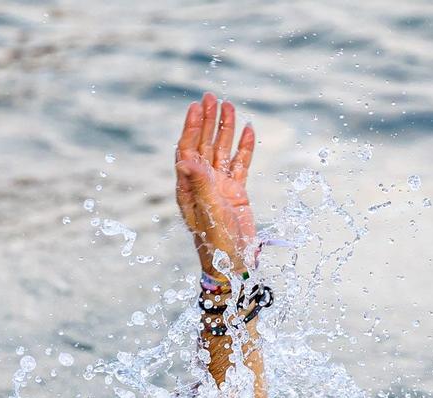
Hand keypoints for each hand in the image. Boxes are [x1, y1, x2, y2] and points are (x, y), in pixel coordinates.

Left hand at [175, 92, 257, 280]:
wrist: (234, 265)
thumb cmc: (216, 244)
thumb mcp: (208, 213)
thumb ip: (200, 184)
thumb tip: (184, 158)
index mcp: (189, 189)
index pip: (188, 151)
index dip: (192, 128)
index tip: (196, 107)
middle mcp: (203, 185)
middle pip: (204, 146)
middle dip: (207, 121)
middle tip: (211, 96)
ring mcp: (220, 188)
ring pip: (222, 152)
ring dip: (225, 129)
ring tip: (230, 106)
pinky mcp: (237, 194)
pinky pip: (240, 165)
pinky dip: (244, 148)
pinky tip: (248, 130)